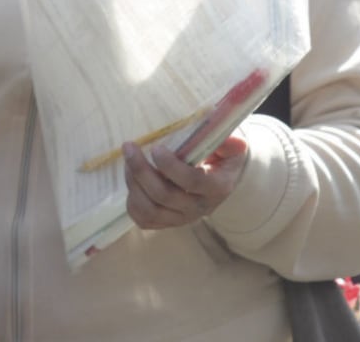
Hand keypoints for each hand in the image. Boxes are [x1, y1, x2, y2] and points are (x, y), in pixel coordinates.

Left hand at [123, 135, 250, 230]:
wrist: (222, 181)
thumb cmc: (223, 159)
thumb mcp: (230, 147)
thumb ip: (227, 142)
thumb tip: (227, 137)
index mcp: (217, 187)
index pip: (192, 182)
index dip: (170, 166)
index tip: (156, 148)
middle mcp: (200, 208)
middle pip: (164, 196)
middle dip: (141, 171)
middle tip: (129, 147)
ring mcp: (182, 218)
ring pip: (150, 211)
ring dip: (133, 185)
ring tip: (128, 162)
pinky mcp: (168, 223)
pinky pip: (144, 220)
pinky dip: (132, 202)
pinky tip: (132, 181)